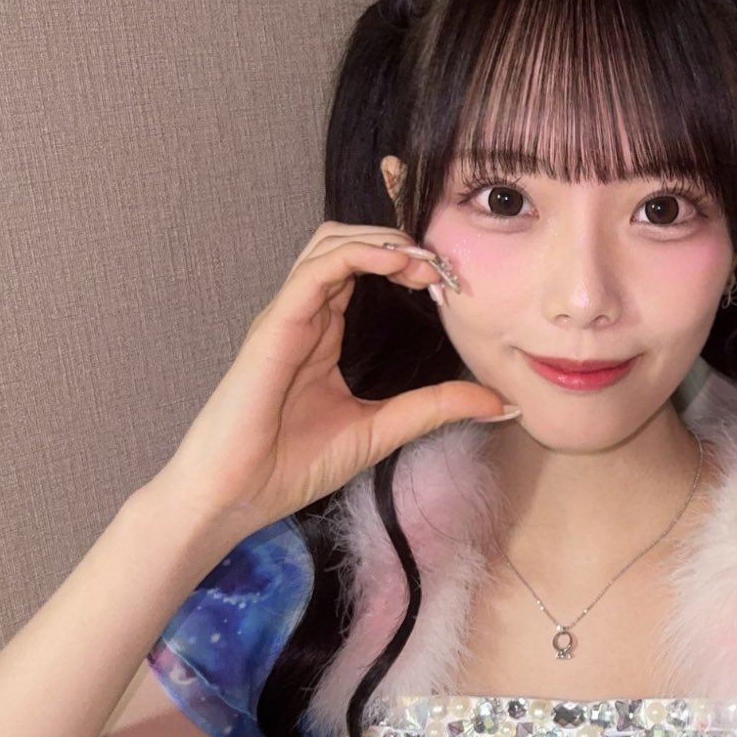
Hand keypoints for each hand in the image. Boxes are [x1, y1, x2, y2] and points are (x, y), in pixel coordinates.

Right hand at [152, 222, 512, 537]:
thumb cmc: (290, 466)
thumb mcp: (382, 430)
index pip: (364, 271)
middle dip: (400, 243)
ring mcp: (287, 316)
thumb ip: (435, 408)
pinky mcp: (275, 326)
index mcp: (323, 333)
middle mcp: (305, 315)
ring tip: (426, 260)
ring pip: (331, 243)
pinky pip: (316, 270)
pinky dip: (359, 255)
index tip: (452, 285)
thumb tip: (500, 402)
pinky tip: (398, 263)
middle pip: (348, 243)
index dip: (409, 264)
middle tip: (445, 267)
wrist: (235, 495)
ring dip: (383, 240)